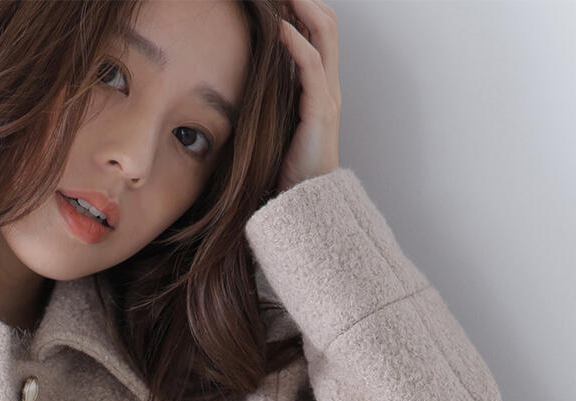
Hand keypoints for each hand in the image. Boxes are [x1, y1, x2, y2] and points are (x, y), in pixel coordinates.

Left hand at [276, 0, 341, 192]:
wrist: (304, 204)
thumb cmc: (286, 169)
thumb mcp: (277, 125)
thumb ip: (272, 100)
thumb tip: (246, 81)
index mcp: (320, 88)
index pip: (320, 33)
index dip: (305, 8)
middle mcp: (329, 86)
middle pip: (327, 25)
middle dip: (307, 1)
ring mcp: (328, 97)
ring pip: (325, 37)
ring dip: (304, 10)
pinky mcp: (320, 112)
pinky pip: (313, 69)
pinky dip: (297, 45)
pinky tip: (282, 29)